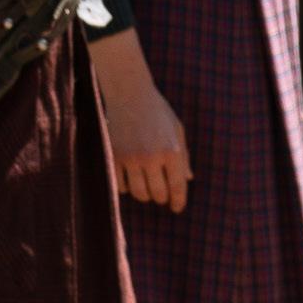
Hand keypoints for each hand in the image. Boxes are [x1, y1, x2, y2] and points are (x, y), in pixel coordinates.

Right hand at [92, 31, 192, 213]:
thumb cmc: (158, 113)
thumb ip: (184, 156)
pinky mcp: (113, 157)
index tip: (177, 208)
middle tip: (162, 195)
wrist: (130, 95)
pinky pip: (120, 186)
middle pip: (157, 194)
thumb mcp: (177, 130)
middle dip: (161, 197)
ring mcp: (131, 158)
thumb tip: (189, 179)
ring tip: (147, 184)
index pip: (177, 186)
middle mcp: (152, 157)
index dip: (178, 201)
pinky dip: (126, 187)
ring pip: (139, 193)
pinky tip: (130, 178)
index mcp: (172, 150)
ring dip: (144, 193)